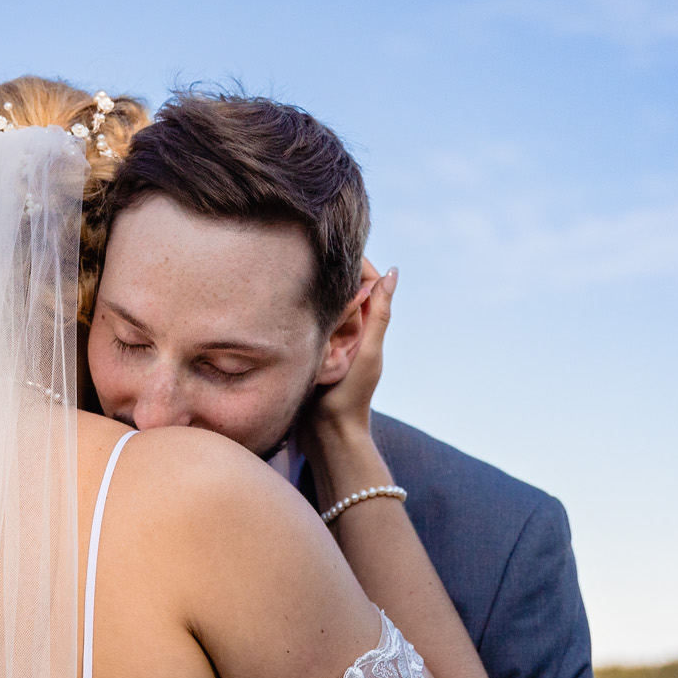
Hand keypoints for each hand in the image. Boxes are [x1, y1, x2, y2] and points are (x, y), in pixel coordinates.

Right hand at [303, 259, 396, 496]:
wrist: (328, 435)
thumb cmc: (352, 396)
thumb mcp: (369, 352)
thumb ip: (380, 314)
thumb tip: (393, 272)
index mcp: (369, 326)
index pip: (367, 282)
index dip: (357, 262)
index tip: (337, 243)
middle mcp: (350, 330)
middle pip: (343, 289)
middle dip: (331, 271)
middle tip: (309, 247)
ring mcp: (329, 340)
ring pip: (323, 304)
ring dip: (314, 289)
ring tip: (296, 265)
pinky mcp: (310, 351)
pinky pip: (307, 322)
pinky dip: (300, 310)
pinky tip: (283, 299)